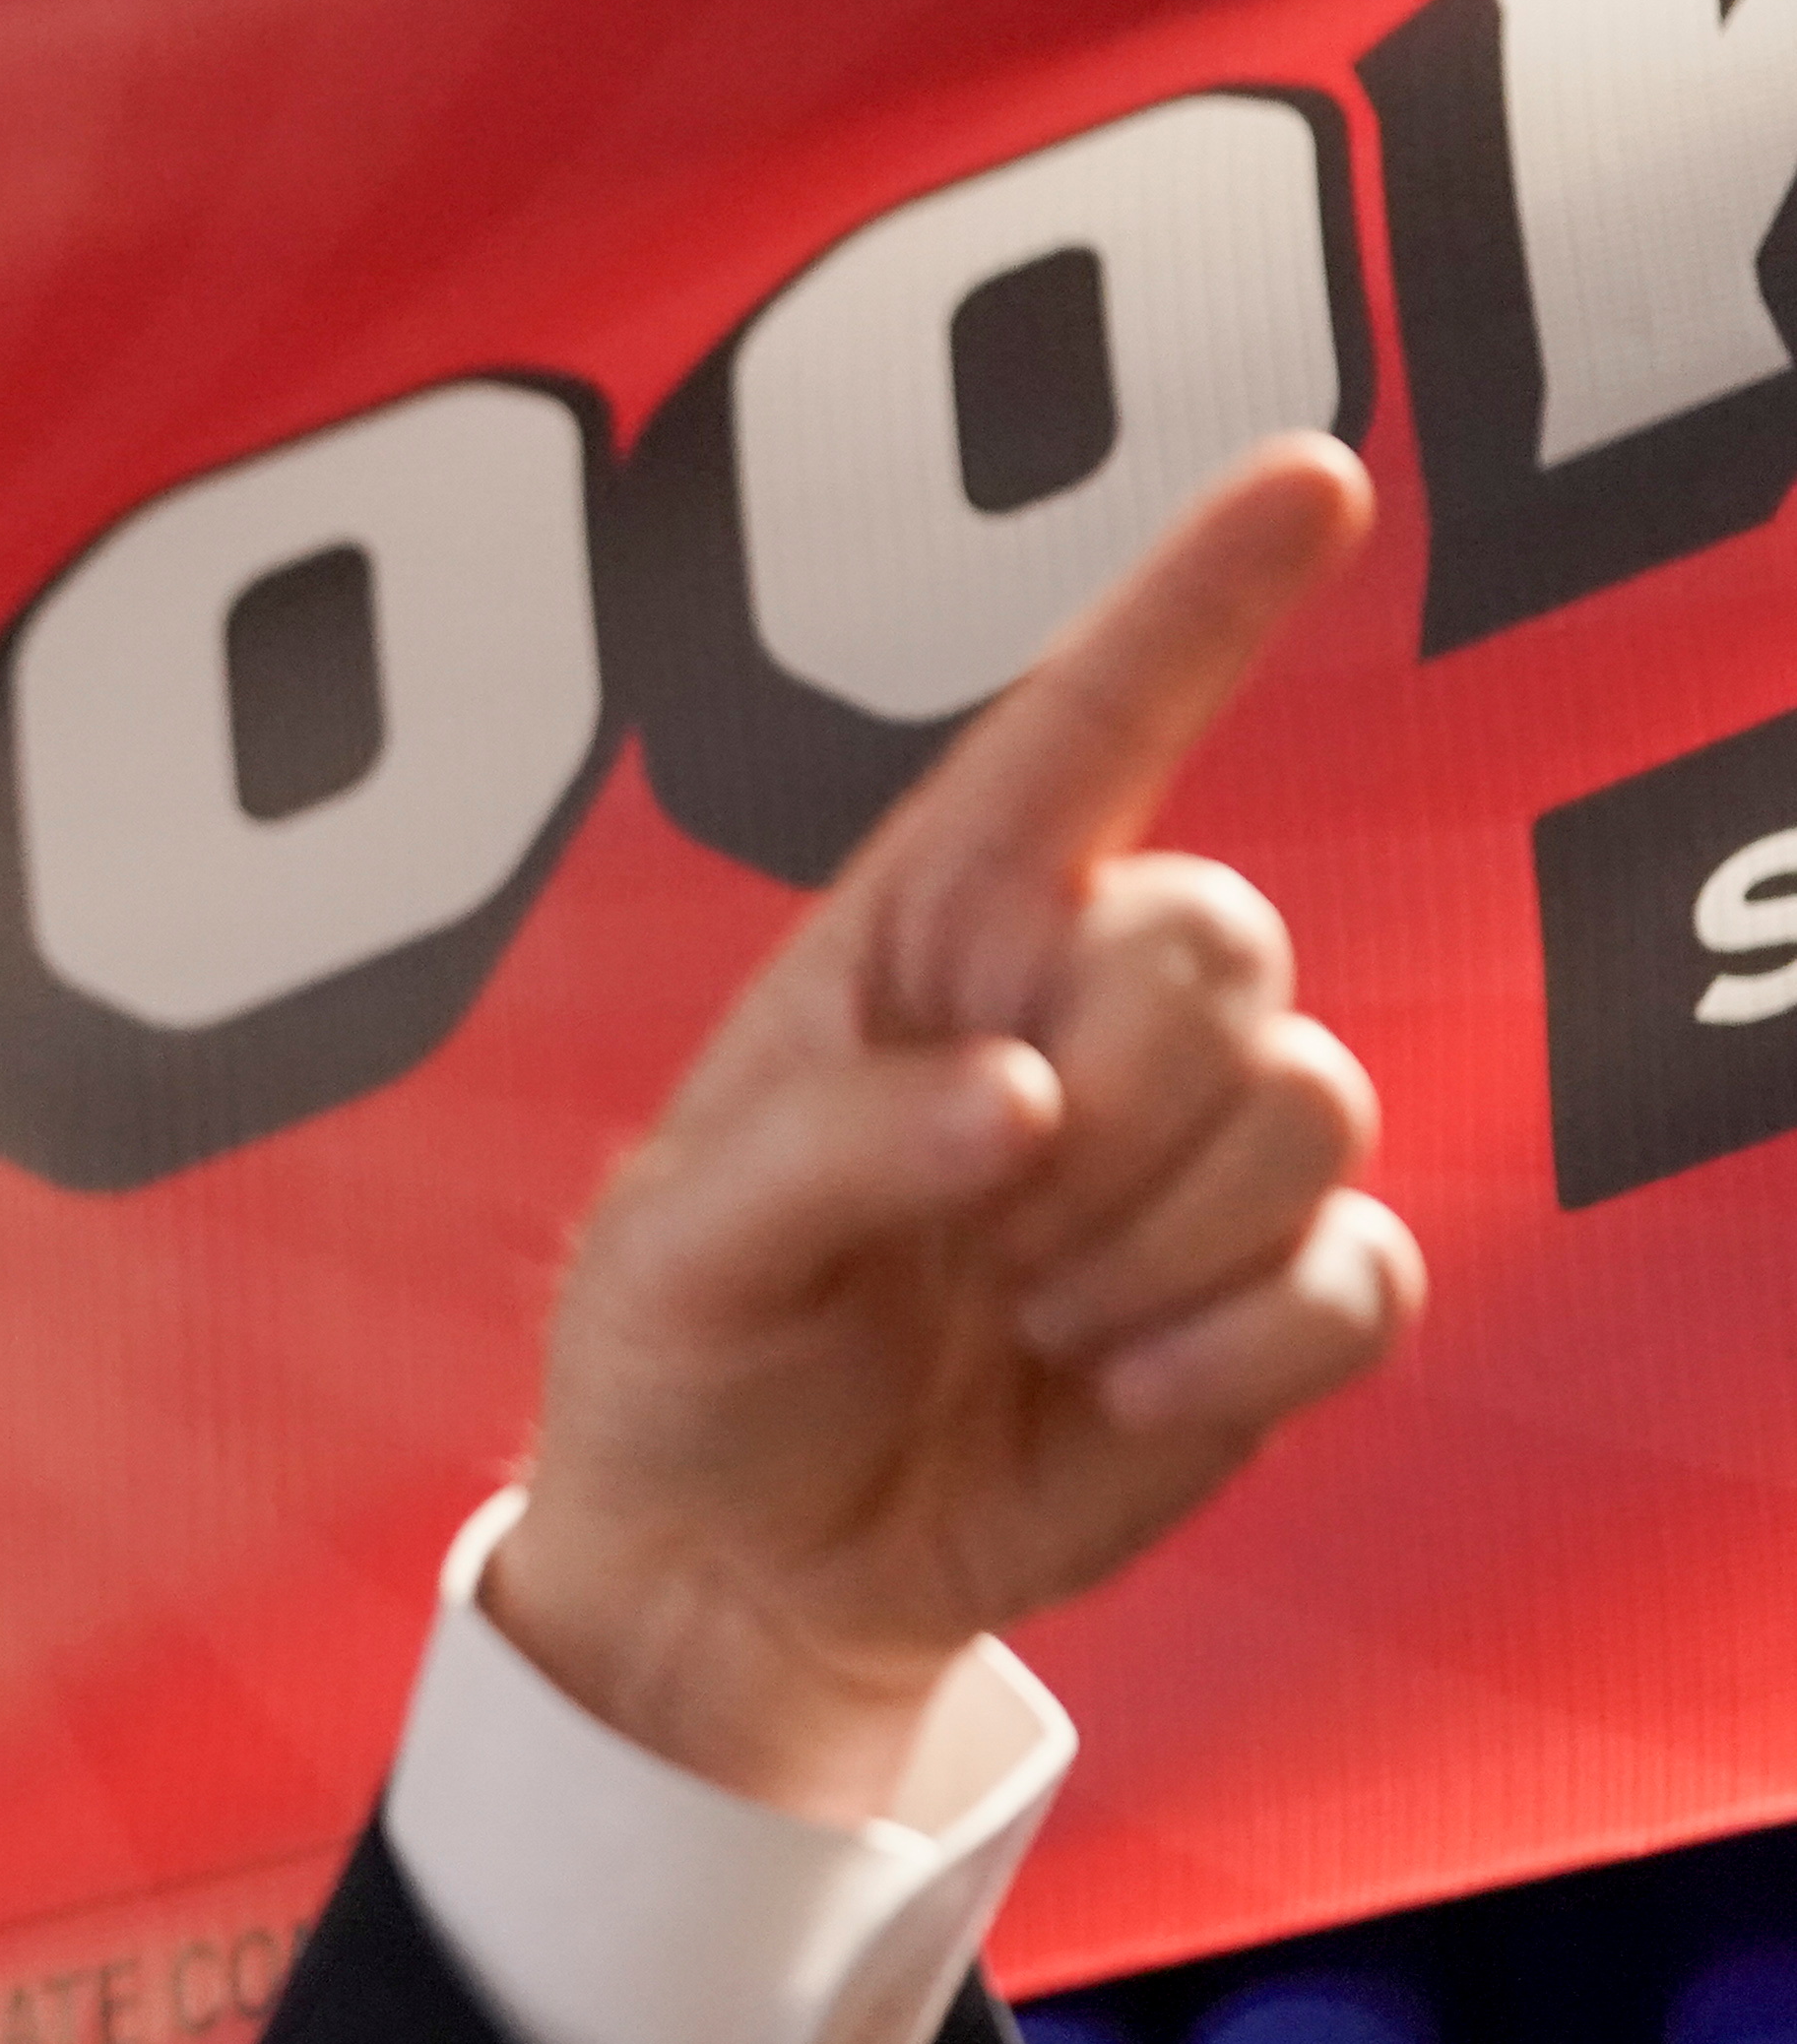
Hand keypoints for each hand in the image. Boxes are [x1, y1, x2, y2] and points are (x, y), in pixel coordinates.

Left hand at [488, 432, 1421, 1822]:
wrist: (741, 1569)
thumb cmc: (684, 1368)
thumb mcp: (680, 1253)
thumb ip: (829, 1152)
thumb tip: (1018, 1100)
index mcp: (924, 950)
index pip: (1074, 741)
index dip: (1191, 605)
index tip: (1310, 474)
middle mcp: (1075, 1017)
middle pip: (1224, 938)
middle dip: (1114, 1101)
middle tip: (981, 1233)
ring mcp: (1186, 1158)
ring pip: (1308, 1106)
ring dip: (1152, 1244)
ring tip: (1019, 1317)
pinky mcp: (1265, 1300)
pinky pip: (1363, 1274)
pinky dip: (1241, 1349)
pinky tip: (1114, 1395)